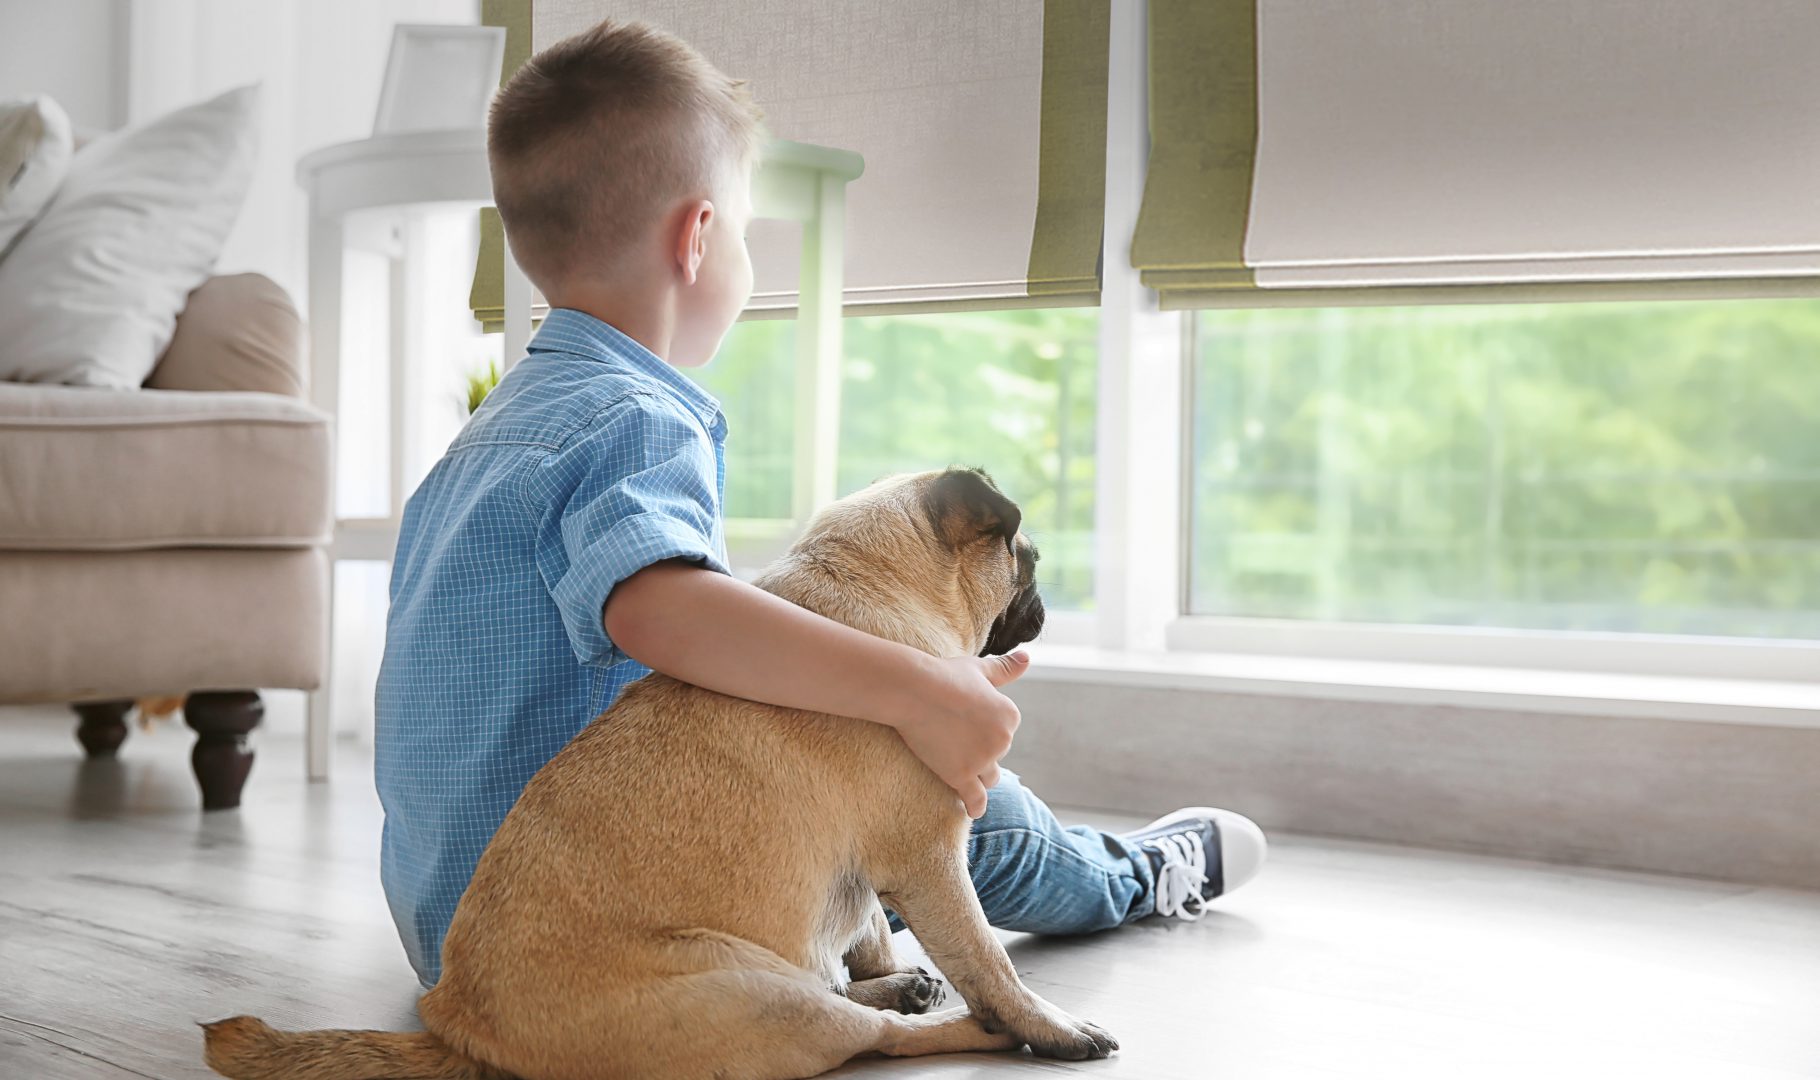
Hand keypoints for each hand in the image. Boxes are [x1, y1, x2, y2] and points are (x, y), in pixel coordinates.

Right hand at [892, 651, 1030, 818]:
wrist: (915, 690)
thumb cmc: (944, 675)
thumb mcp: (979, 669)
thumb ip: (1005, 669)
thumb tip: (1027, 658)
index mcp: (1010, 716)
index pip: (1003, 732)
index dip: (984, 730)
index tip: (964, 723)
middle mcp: (1003, 740)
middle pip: (996, 756)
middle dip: (981, 752)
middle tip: (953, 740)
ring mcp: (983, 760)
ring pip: (988, 778)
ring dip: (978, 775)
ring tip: (961, 769)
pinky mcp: (961, 775)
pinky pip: (975, 799)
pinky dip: (975, 806)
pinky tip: (972, 811)